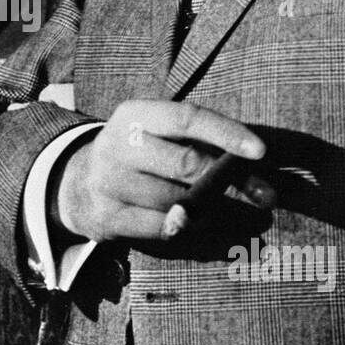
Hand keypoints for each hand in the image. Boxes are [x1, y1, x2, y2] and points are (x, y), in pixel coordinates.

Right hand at [54, 98, 272, 244]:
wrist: (76, 183)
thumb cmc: (139, 154)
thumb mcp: (159, 134)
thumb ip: (201, 142)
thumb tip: (259, 164)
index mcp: (135, 114)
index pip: (186, 117)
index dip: (226, 133)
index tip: (260, 151)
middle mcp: (118, 145)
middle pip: (184, 164)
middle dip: (231, 181)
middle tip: (268, 196)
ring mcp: (109, 183)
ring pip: (176, 201)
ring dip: (217, 212)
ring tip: (245, 217)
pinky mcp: (108, 218)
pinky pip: (161, 229)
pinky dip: (191, 229)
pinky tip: (207, 226)